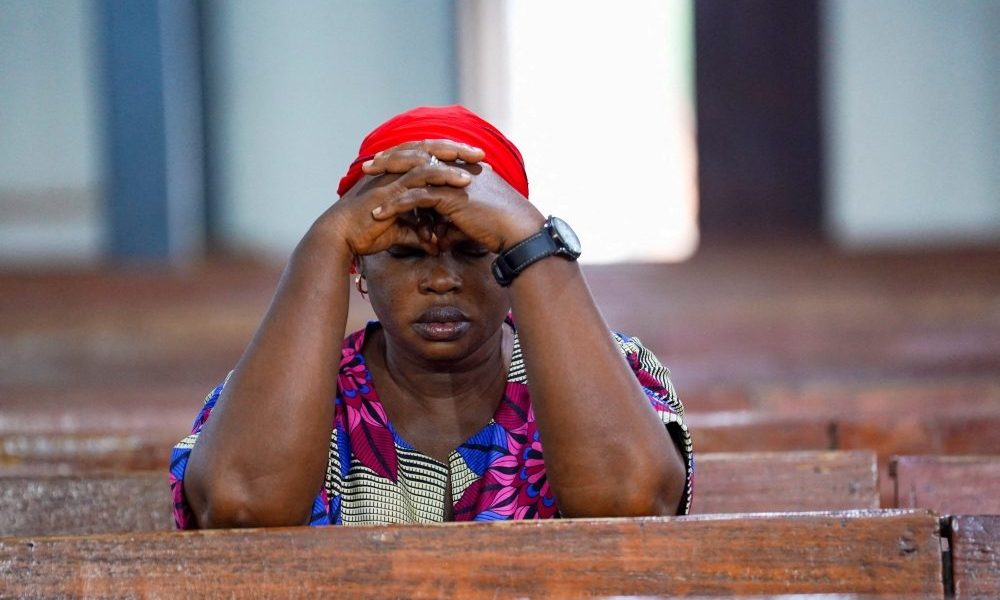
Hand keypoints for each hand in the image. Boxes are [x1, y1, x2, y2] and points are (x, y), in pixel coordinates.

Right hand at [315, 142, 477, 257]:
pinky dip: (444, 178)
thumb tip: (432, 242)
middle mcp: (394, 170)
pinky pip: (422, 177)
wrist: (340, 238)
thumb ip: (415, 232)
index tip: (472, 160)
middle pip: (430, 149)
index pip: (426, 156)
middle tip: (481, 153)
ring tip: (478, 162)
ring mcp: (392, 176)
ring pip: (429, 158)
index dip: (448, 155)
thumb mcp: (397, 231)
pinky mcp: (392, 188)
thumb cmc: (363, 233)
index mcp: (395, 173)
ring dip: (455, 159)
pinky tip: (462, 182)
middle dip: (457, 149)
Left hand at [363, 140, 543, 252]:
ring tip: (367, 183)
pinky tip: (380, 213)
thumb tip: (437, 236)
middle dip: (392, 159)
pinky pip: (417, 198)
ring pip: (413, 173)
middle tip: (370, 164)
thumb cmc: (502, 229)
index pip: (431, 155)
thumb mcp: (471, 224)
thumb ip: (451, 225)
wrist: (520, 232)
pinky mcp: (451, 197)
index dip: (409, 157)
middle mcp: (459, 168)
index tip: (389, 162)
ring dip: (388, 178)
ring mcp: (455, 180)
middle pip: (418, 156)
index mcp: (465, 168)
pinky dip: (397, 205)